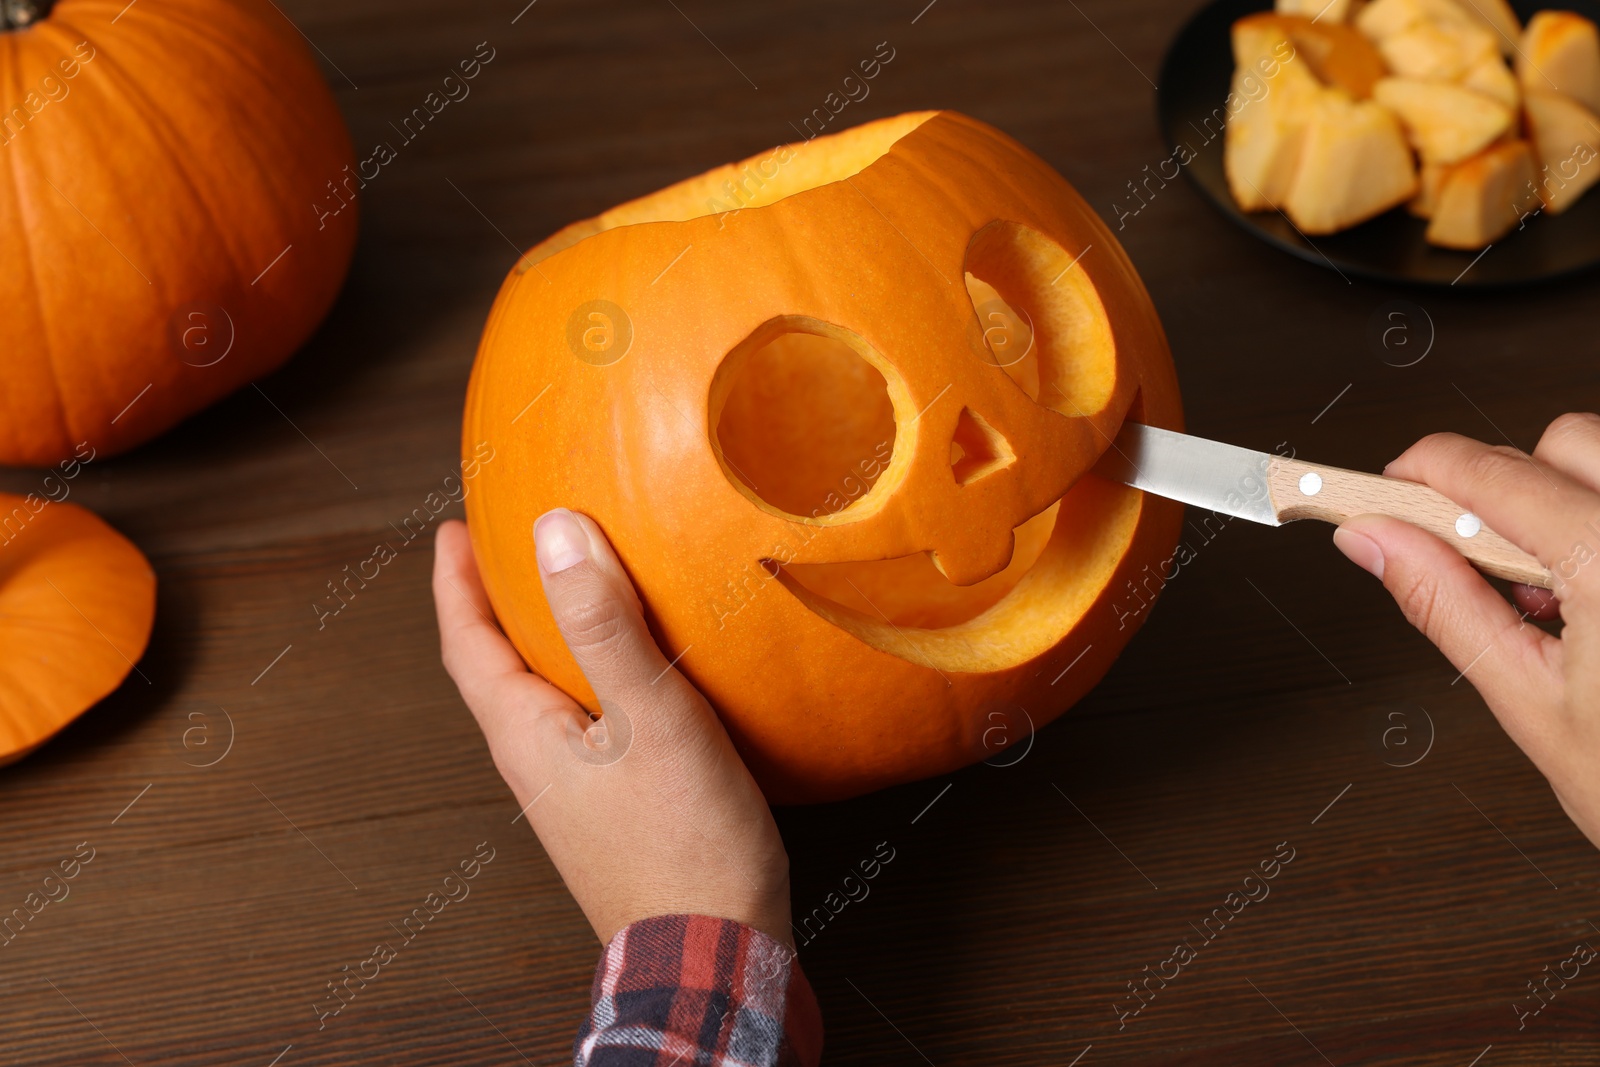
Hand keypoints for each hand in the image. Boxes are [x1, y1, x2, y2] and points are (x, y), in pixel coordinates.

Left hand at [432, 512, 791, 945]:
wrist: (713, 953)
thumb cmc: (683, 842)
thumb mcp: (648, 716)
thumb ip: (602, 624)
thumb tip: (555, 532)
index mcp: (525, 735)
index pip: (467, 643)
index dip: (455, 581)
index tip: (451, 530)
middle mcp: (535, 764)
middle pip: (495, 669)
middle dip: (494, 604)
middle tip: (506, 550)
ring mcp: (571, 792)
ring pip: (540, 697)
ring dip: (541, 640)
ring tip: (570, 595)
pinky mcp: (611, 810)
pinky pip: (583, 722)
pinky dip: (589, 675)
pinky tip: (635, 670)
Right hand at [1333, 413, 1599, 848]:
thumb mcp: (1532, 705)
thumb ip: (1446, 606)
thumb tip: (1378, 543)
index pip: (1492, 475)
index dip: (1425, 472)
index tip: (1392, 486)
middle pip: (1564, 441)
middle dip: (1507, 485)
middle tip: (1487, 565)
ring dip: (1570, 501)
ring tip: (1566, 591)